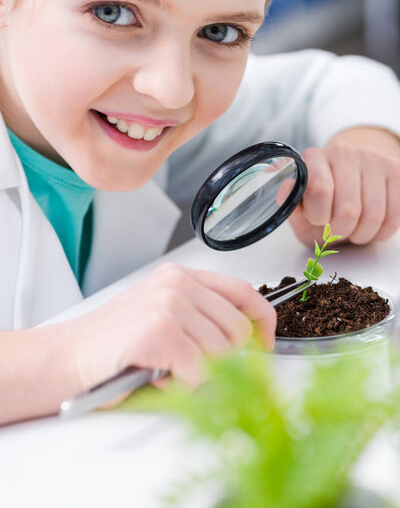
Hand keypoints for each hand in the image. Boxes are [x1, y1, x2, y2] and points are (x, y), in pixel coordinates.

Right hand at [68, 263, 275, 393]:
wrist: (64, 358)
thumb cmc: (112, 343)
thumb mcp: (161, 313)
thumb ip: (200, 315)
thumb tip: (248, 339)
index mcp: (180, 276)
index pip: (243, 291)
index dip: (263, 320)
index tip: (264, 343)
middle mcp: (177, 284)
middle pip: (237, 329)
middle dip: (226, 359)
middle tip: (196, 368)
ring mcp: (168, 305)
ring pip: (222, 353)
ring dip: (200, 374)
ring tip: (167, 369)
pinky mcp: (159, 332)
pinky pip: (199, 372)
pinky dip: (184, 385)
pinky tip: (158, 376)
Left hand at [289, 131, 399, 246]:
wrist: (351, 180)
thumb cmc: (321, 201)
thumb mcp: (299, 207)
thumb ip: (290, 205)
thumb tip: (286, 194)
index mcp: (313, 158)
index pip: (319, 189)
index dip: (319, 216)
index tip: (318, 219)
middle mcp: (343, 152)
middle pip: (349, 209)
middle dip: (341, 232)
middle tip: (336, 231)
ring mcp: (372, 159)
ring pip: (374, 214)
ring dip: (362, 234)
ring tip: (353, 231)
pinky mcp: (396, 170)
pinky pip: (395, 215)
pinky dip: (382, 232)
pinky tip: (371, 227)